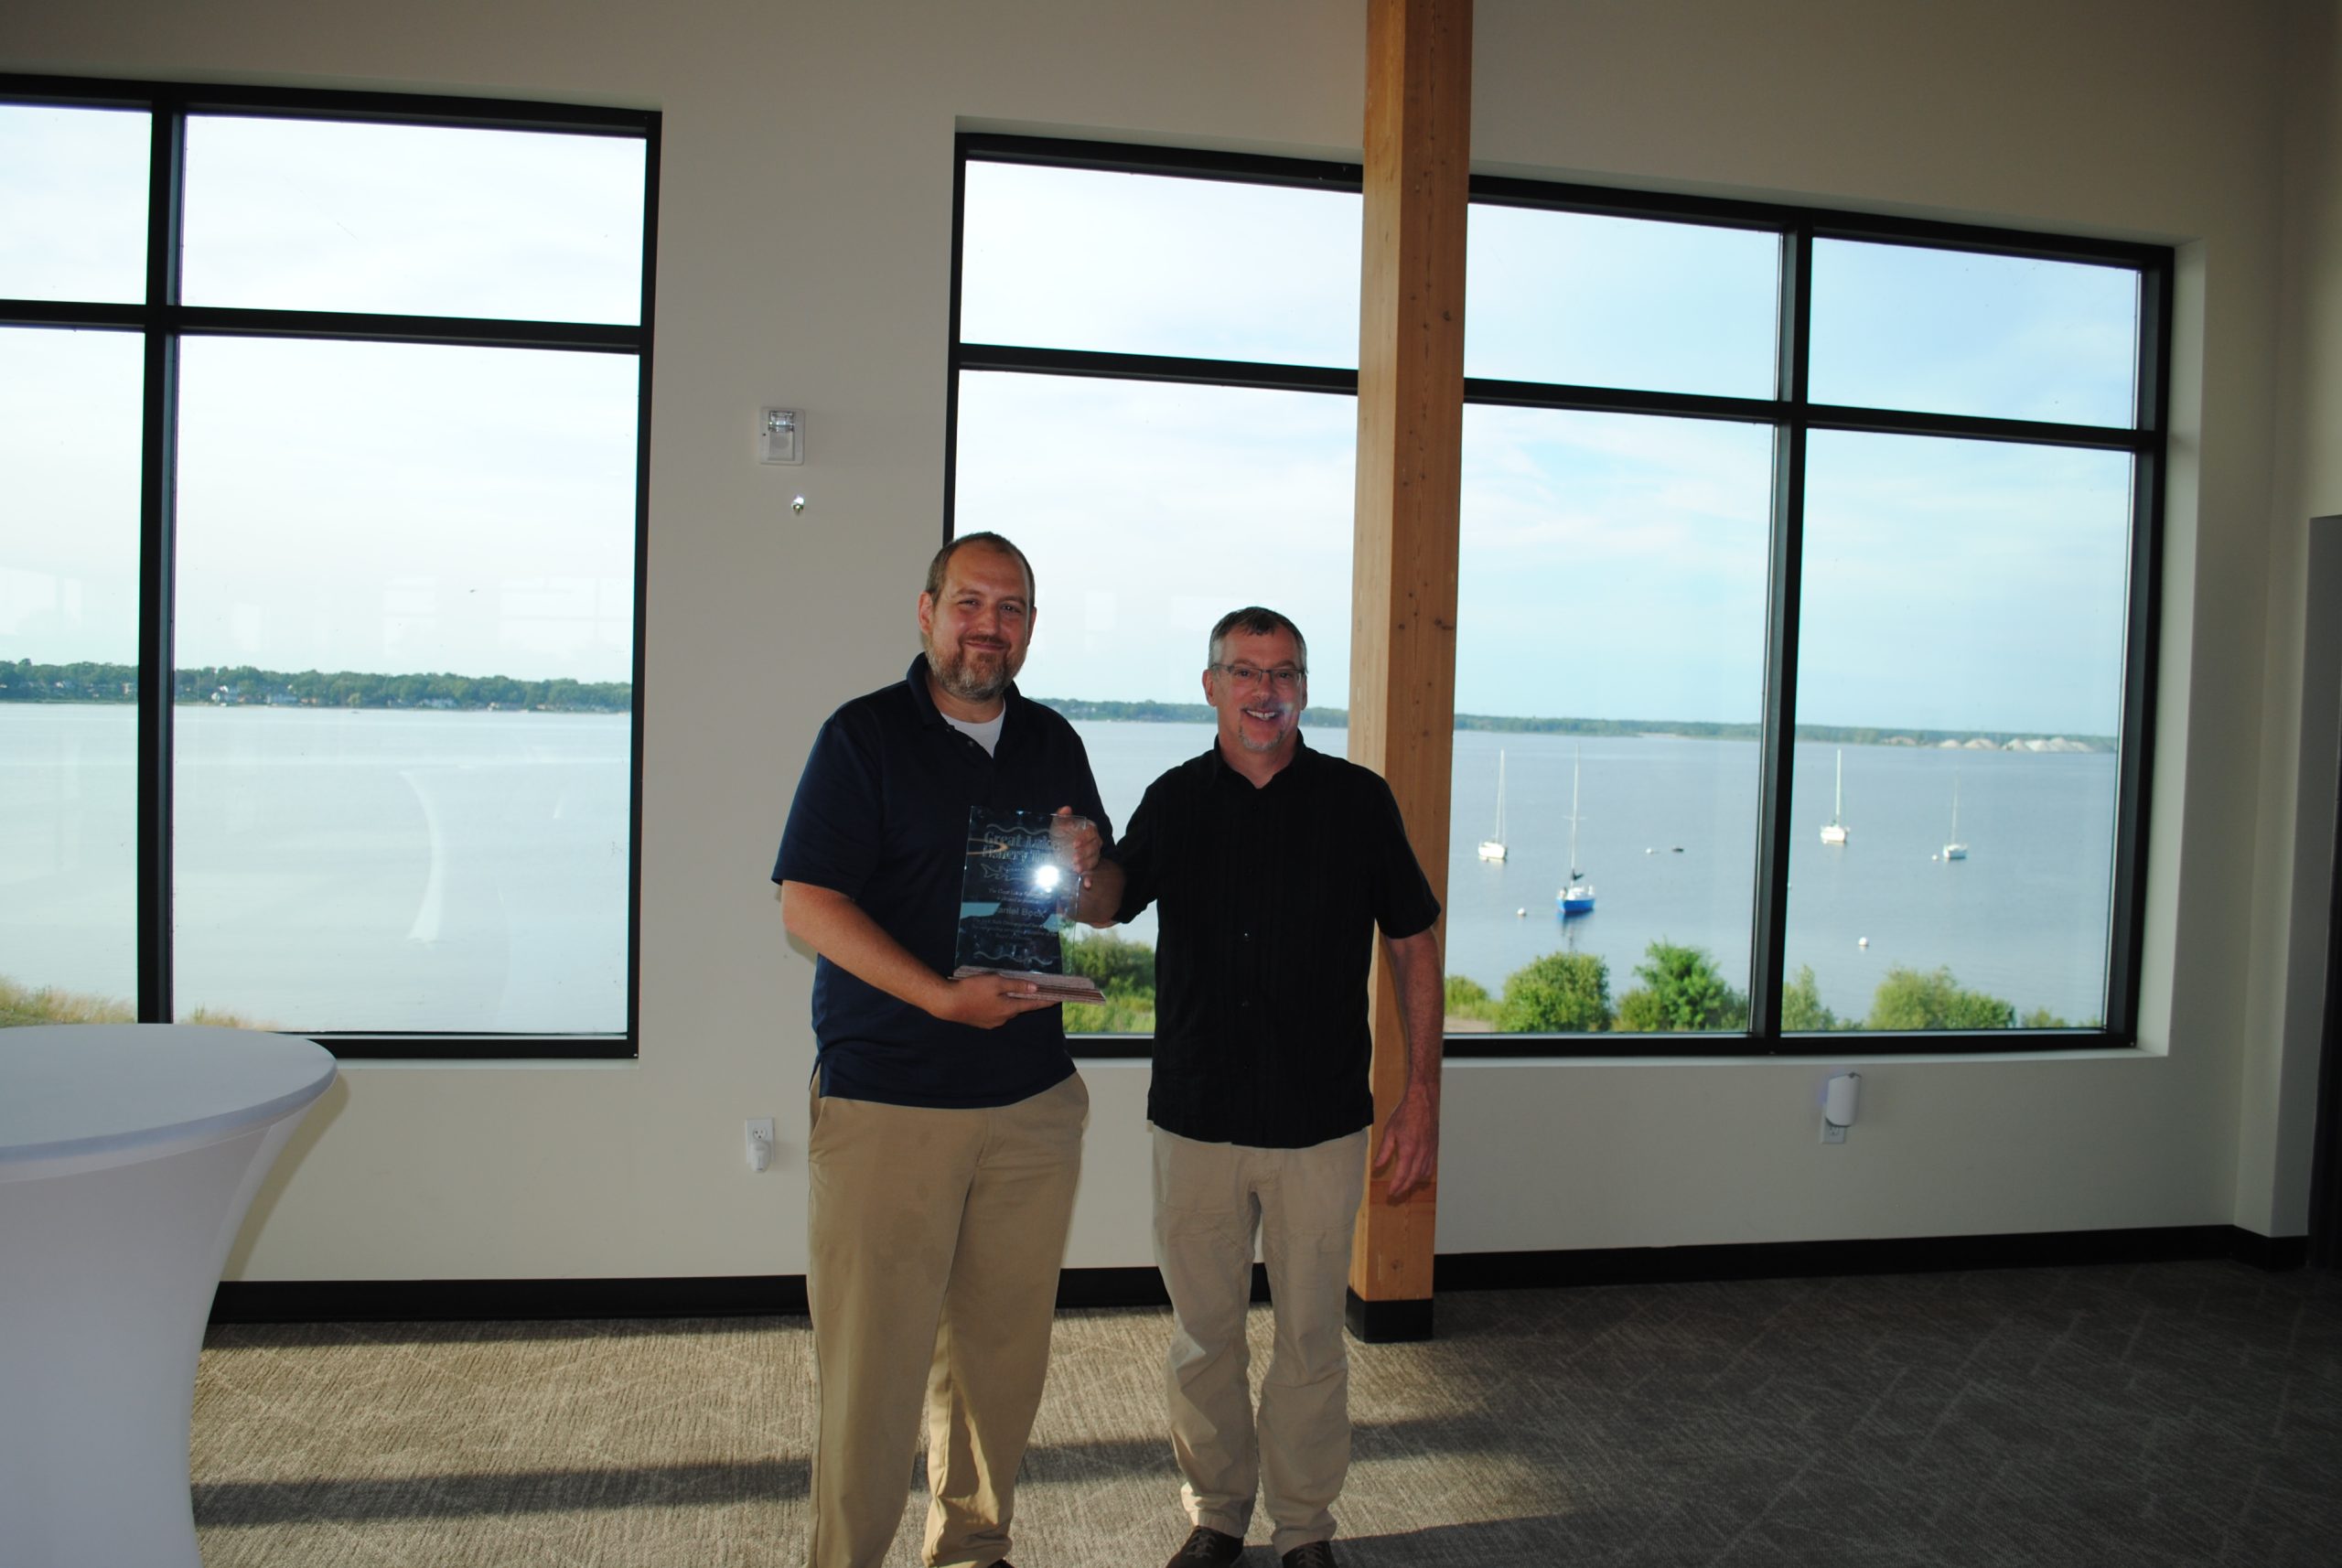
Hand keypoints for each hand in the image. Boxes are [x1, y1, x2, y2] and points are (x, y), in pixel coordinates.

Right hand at [932, 972, 1062, 1029]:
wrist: (948, 1003)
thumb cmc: (973, 990)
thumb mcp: (997, 982)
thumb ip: (1016, 985)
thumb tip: (1035, 988)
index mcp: (1009, 1009)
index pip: (1033, 1005)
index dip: (1045, 1001)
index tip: (1058, 998)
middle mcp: (1003, 1019)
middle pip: (1018, 1007)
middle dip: (1022, 998)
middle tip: (1025, 986)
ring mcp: (992, 1022)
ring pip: (1006, 1010)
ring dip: (1007, 1001)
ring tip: (1001, 989)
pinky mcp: (981, 1022)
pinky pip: (995, 1012)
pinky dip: (996, 1005)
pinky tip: (988, 997)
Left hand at [1052, 806, 1100, 881]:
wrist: (1058, 845)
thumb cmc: (1061, 832)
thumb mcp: (1059, 823)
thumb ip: (1062, 816)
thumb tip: (1066, 809)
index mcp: (1090, 830)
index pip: (1091, 833)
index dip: (1084, 838)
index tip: (1075, 843)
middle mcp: (1095, 842)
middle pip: (1094, 848)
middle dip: (1084, 854)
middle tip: (1074, 858)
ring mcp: (1093, 855)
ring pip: (1093, 860)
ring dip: (1086, 865)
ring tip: (1076, 869)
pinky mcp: (1089, 866)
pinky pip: (1092, 873)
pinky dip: (1090, 879)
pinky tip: (1086, 884)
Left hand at [1371, 1092, 1438, 1202]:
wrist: (1423, 1101)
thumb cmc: (1405, 1113)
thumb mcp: (1389, 1131)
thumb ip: (1384, 1151)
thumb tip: (1377, 1166)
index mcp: (1409, 1149)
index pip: (1403, 1175)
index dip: (1396, 1186)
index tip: (1390, 1193)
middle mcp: (1422, 1153)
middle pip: (1414, 1178)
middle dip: (1404, 1189)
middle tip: (1395, 1195)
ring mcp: (1431, 1151)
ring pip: (1424, 1174)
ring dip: (1414, 1183)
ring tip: (1404, 1186)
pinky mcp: (1435, 1147)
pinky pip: (1430, 1166)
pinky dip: (1423, 1174)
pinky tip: (1417, 1175)